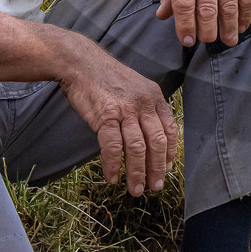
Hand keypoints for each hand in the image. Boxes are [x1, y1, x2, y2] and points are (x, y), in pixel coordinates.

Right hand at [58, 34, 177, 194]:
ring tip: (135, 190)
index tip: (166, 170)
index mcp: (154, 96)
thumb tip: (150, 138)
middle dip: (157, 168)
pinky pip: (113, 146)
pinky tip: (113, 178)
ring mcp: (125, 109)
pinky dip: (113, 165)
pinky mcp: (105, 114)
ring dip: (137, 173)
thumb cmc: (106, 78)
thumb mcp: (135, 88)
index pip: (169, 129)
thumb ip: (145, 109)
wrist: (81, 62)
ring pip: (137, 147)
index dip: (169, 153)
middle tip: (154, 187)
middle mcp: (144, 103)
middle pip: (157, 142)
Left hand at [157, 0, 250, 46]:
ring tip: (228, 42)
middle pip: (208, 8)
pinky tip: (241, 26)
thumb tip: (162, 16)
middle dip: (207, 31)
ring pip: (229, 5)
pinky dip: (246, 14)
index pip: (184, 2)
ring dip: (228, 28)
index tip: (186, 41)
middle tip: (206, 41)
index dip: (185, 26)